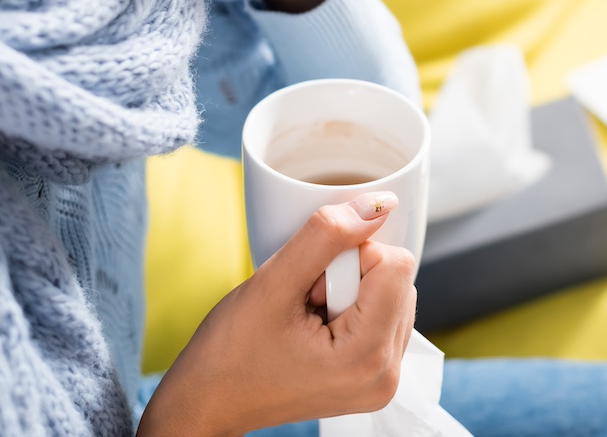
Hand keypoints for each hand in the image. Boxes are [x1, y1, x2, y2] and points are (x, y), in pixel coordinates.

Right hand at [137, 194, 416, 435]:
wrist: (208, 402)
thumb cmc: (230, 353)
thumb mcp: (273, 283)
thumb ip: (327, 236)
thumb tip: (380, 204)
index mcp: (368, 357)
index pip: (397, 264)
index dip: (351, 256)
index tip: (310, 284)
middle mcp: (387, 375)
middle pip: (397, 278)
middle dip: (351, 275)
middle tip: (304, 303)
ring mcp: (384, 380)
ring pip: (393, 293)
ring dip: (351, 290)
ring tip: (307, 317)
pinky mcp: (376, 377)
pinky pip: (385, 315)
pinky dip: (353, 308)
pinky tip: (316, 327)